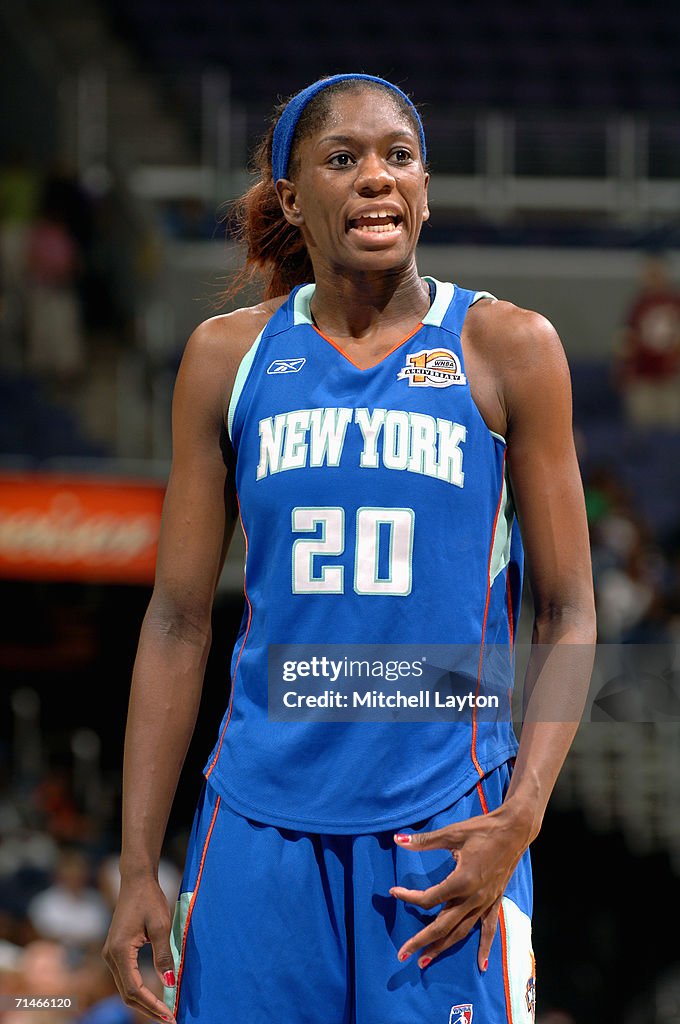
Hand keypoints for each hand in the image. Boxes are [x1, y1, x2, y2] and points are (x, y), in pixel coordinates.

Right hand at [102, 876, 176, 1023]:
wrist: (136, 881)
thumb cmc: (150, 900)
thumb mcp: (161, 926)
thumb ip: (164, 955)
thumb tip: (169, 983)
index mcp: (119, 951)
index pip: (135, 989)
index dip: (152, 1004)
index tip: (169, 1015)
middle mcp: (110, 956)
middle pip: (127, 993)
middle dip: (147, 1008)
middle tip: (168, 1019)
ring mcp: (110, 954)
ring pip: (125, 987)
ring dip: (143, 1001)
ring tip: (163, 1011)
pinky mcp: (115, 951)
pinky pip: (125, 977)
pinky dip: (139, 989)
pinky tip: (153, 994)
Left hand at [389, 806, 531, 970]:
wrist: (514, 830)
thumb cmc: (482, 829)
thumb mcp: (452, 833)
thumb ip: (424, 841)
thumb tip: (397, 839)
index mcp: (461, 881)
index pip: (429, 898)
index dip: (408, 897)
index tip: (393, 892)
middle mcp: (473, 897)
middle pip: (442, 925)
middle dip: (421, 941)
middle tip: (402, 954)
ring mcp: (485, 902)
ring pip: (461, 931)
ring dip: (442, 947)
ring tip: (425, 961)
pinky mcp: (494, 902)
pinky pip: (489, 929)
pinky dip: (484, 947)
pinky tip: (481, 965)